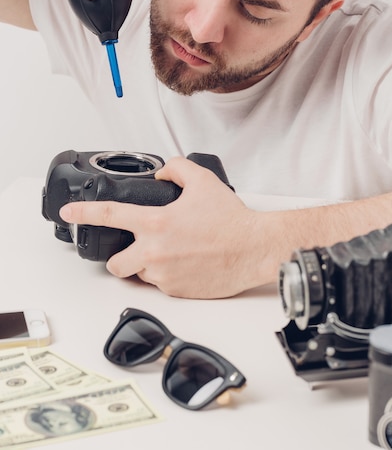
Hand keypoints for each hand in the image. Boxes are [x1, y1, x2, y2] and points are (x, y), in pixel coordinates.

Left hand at [59, 157, 270, 298]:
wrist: (254, 249)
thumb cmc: (231, 219)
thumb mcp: (203, 181)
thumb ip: (177, 168)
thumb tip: (162, 171)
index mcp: (155, 223)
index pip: (109, 215)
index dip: (84, 213)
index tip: (69, 213)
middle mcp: (154, 252)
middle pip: (115, 264)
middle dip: (119, 258)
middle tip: (136, 249)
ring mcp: (164, 275)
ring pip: (141, 274)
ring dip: (149, 265)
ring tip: (174, 253)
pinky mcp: (177, 292)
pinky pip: (162, 285)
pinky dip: (168, 275)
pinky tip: (187, 263)